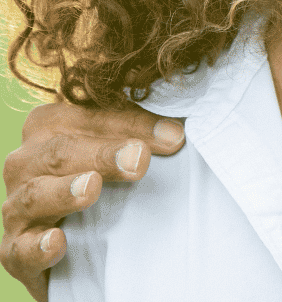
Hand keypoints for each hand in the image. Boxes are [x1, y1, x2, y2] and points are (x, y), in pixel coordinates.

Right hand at [1, 102, 184, 299]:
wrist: (75, 239)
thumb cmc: (101, 179)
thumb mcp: (116, 151)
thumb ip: (138, 135)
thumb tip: (178, 132)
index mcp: (50, 125)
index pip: (93, 118)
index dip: (134, 125)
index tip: (173, 136)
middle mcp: (26, 162)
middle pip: (63, 150)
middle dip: (103, 154)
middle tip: (139, 161)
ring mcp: (15, 207)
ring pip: (36, 194)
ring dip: (66, 191)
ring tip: (93, 188)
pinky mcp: (13, 250)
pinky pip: (20, 248)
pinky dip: (37, 246)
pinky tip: (58, 242)